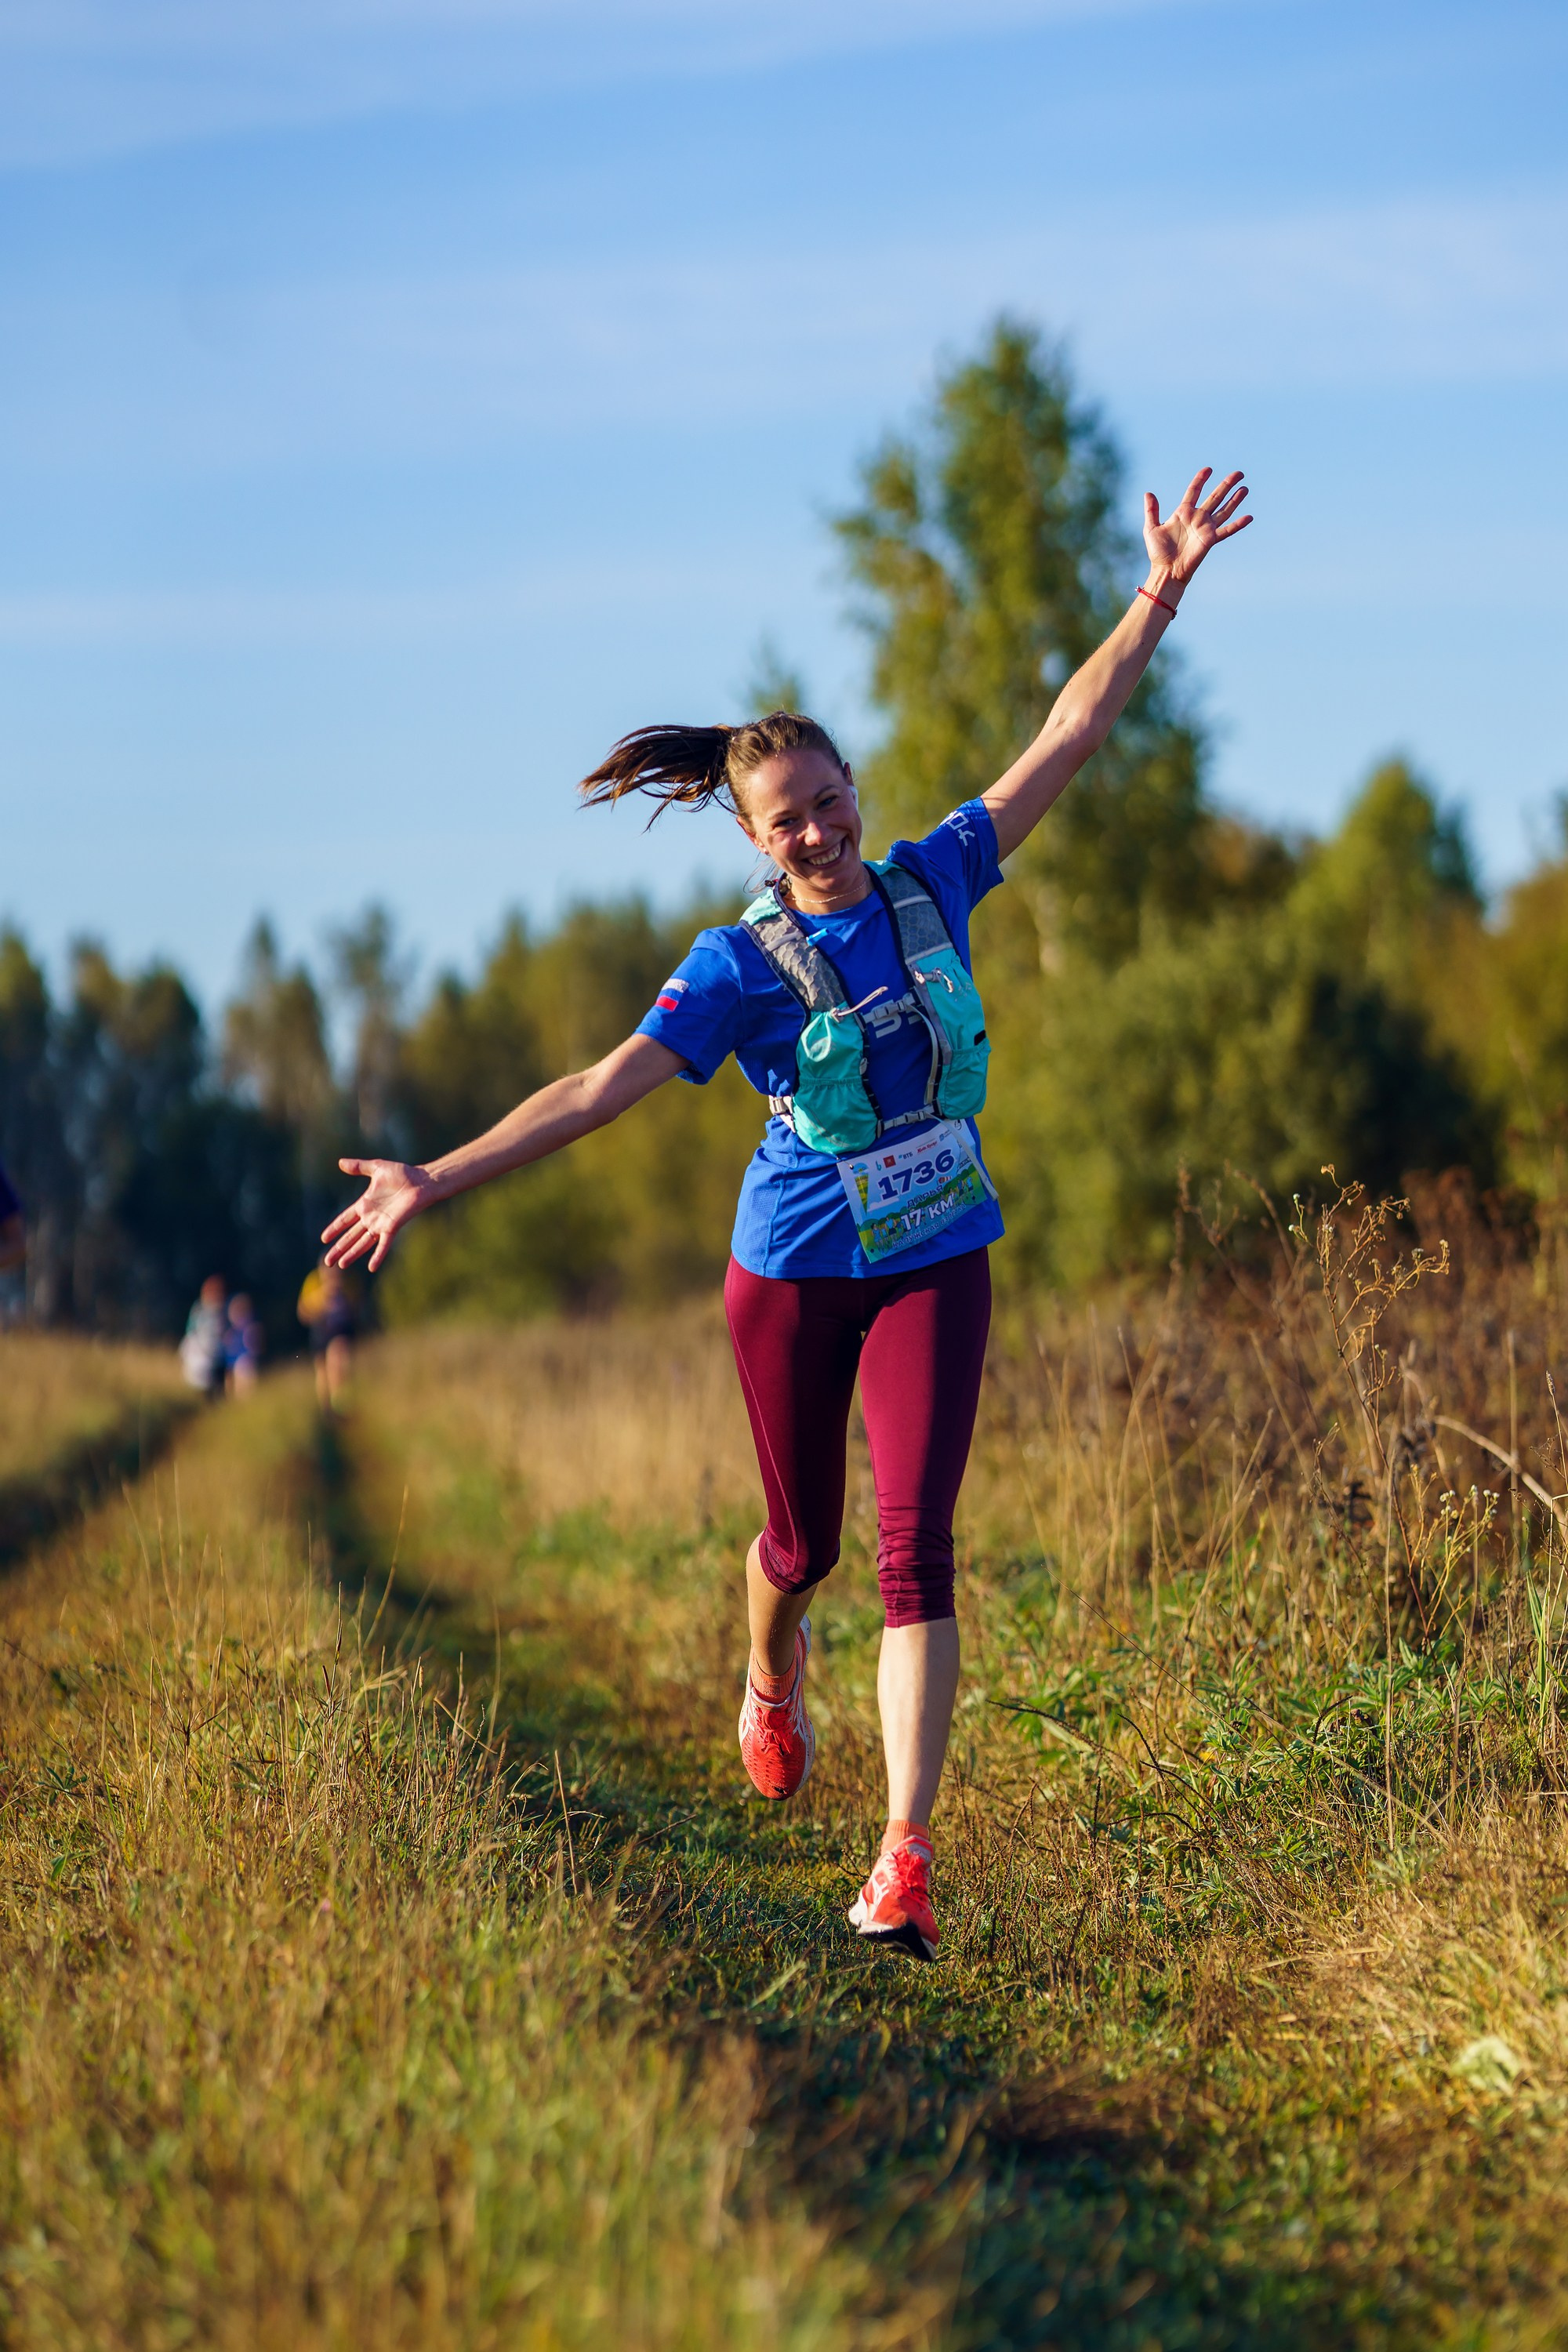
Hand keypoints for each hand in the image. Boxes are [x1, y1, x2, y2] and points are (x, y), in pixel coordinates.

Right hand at [321, 1158, 434, 1272]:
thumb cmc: (403, 1174)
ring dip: (351, 1254)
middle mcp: (371, 1218)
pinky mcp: (392, 1227)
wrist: (422, 1181)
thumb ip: (358, 1167)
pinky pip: (383, 1244)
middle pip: (350, 1236)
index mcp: (365, 1205)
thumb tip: (340, 1162)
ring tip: (340, 1265)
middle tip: (327, 1261)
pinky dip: (378, 1256)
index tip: (323, 1239)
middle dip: (338, 1248)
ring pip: (362, 1243)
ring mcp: (381, 1224)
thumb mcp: (376, 1168)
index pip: (345, 1220)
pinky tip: (371, 1267)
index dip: (334, 1229)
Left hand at [1143, 467, 1250, 587]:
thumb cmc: (1158, 552)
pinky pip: (1227, 530)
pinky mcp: (1210, 540)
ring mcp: (1205, 528)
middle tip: (1239, 473)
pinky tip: (1249, 517)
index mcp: (1183, 512)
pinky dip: (1238, 525)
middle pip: (1215, 496)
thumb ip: (1151, 511)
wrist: (1166, 571)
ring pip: (1224, 510)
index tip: (1209, 469)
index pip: (1194, 491)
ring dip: (1235, 499)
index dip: (1201, 479)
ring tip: (1245, 488)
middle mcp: (1197, 517)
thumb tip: (1148, 493)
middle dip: (1226, 484)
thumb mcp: (1151, 528)